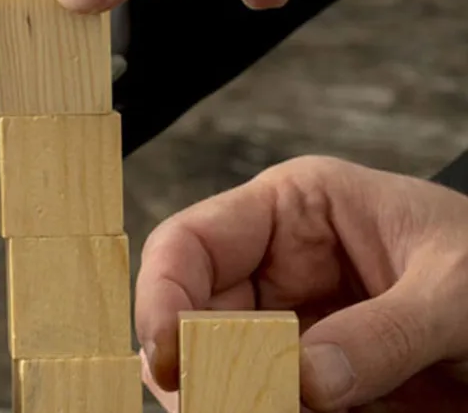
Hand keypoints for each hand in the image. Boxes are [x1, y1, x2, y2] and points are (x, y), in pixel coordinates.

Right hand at [135, 156, 467, 411]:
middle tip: (220, 407)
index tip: (169, 357)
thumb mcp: (458, 291)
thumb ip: (385, 332)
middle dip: (199, 366)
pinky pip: (263, 401)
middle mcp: (277, 266)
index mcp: (295, 209)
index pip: (190, 243)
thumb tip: (306, 380)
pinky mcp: (308, 380)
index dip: (162, 295)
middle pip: (191, 316)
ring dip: (232, 399)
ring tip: (271, 411)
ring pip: (218, 370)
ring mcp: (290, 326)